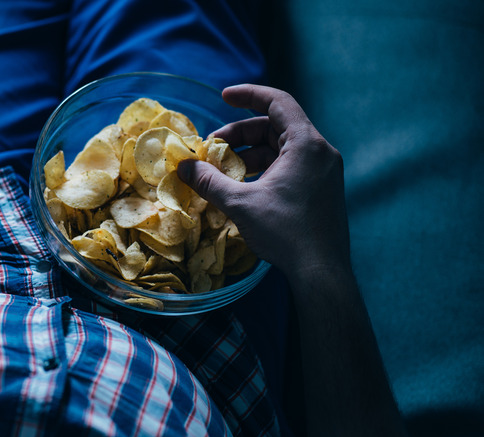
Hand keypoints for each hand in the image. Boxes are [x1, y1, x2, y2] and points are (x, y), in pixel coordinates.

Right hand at [177, 84, 350, 279]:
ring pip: (281, 148)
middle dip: (241, 133)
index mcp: (306, 144)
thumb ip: (209, 181)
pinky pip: (290, 165)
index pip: (277, 101)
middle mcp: (320, 151)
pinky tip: (243, 186)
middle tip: (212, 148)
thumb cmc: (285, 232)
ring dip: (250, 153)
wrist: (322, 272)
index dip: (249, 94)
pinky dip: (264, 168)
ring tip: (223, 170)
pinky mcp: (321, 188)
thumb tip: (183, 167)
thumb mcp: (240, 203)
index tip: (224, 96)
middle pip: (276, 126)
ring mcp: (323, 171)